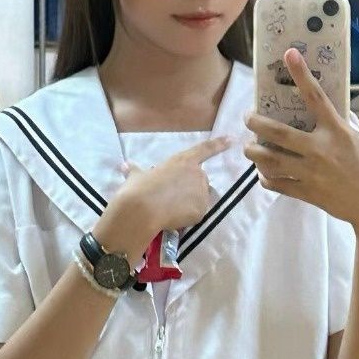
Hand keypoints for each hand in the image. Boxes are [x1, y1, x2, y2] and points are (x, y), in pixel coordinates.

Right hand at [118, 136, 233, 232]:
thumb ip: (136, 171)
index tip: (232, 139)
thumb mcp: (136, 176)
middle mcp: (197, 174)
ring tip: (170, 209)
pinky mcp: (202, 210)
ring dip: (189, 202)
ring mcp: (201, 192)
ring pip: (199, 198)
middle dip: (190, 187)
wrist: (141, 209)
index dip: (219, 144)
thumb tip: (126, 166)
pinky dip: (188, 217)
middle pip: (200, 180)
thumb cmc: (138, 187)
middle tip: (172, 196)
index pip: (205, 149)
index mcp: (183, 160)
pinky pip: (196, 214)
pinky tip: (174, 218)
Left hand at [243, 48, 358, 237]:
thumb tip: (324, 109)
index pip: (316, 96)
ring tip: (250, 147)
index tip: (288, 55)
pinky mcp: (307, 193)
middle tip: (248, 117)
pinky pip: (276, 183)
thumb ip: (339, 125)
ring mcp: (311, 173)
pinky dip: (266, 177)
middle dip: (255, 122)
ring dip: (254, 152)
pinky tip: (264, 173)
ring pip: (269, 160)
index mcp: (337, 131)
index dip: (300, 74)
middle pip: (277, 132)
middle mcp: (321, 150)